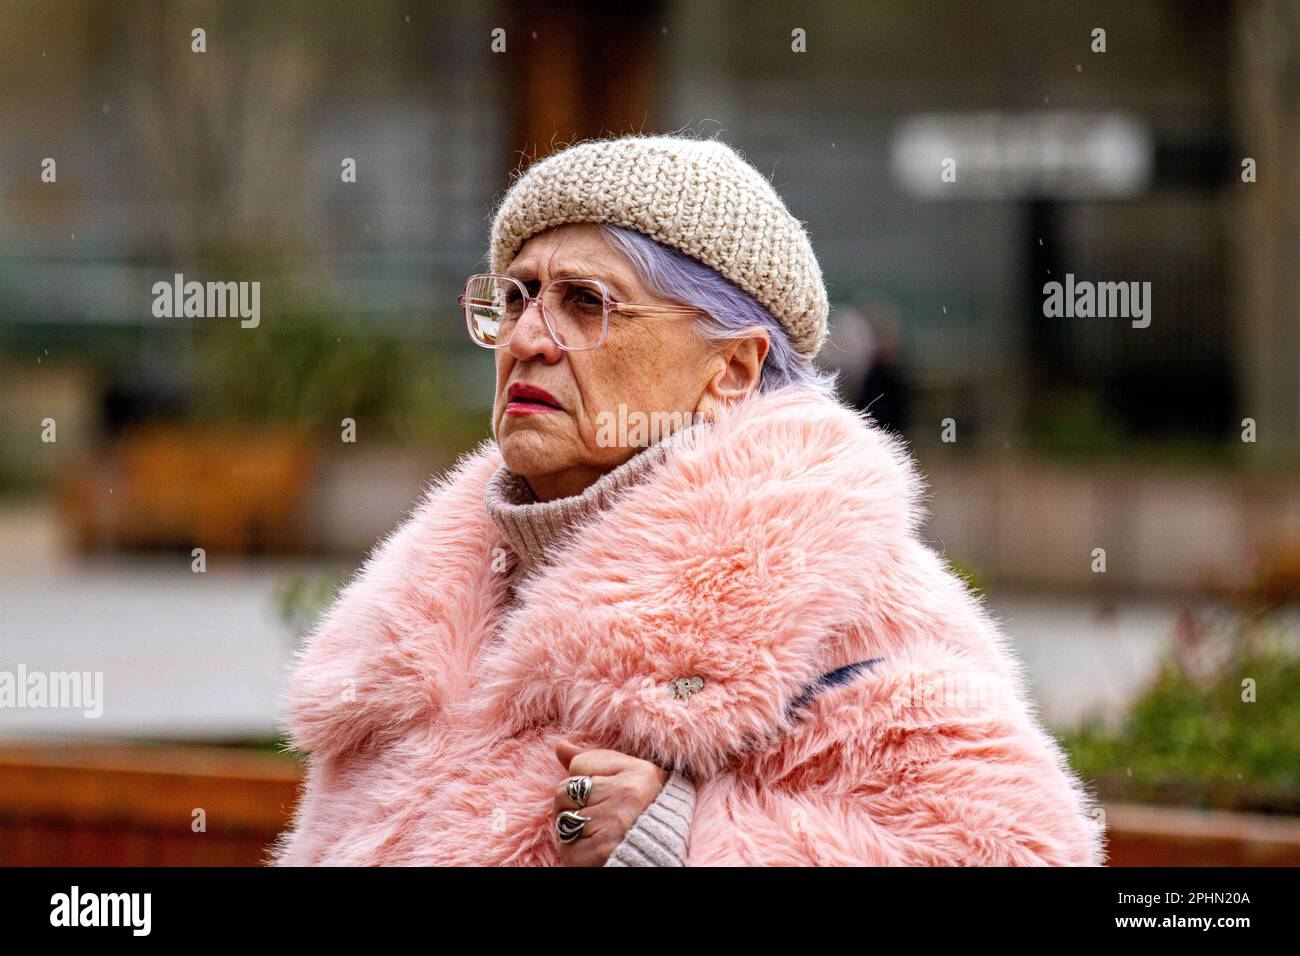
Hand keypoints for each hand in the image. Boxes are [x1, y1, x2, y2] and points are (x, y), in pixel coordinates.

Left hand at [552, 738, 669, 865]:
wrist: (661, 854)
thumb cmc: (643, 813)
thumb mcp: (627, 776)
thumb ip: (592, 760)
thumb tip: (559, 746)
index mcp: (638, 771)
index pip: (578, 764)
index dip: (585, 781)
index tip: (606, 794)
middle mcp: (626, 795)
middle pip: (564, 791)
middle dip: (573, 805)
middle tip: (598, 817)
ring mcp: (613, 823)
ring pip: (563, 819)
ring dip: (574, 829)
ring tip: (599, 833)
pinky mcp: (599, 851)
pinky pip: (566, 848)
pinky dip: (576, 852)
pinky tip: (596, 850)